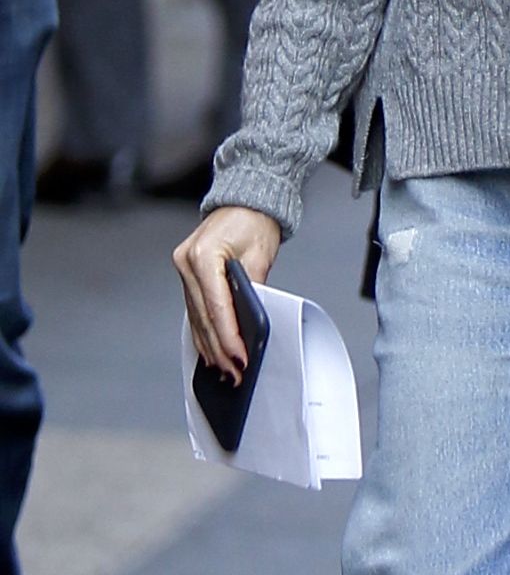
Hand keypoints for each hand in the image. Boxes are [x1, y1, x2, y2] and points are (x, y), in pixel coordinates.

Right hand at [174, 205, 281, 383]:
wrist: (244, 201)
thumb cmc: (254, 221)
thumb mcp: (260, 255)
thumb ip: (254, 290)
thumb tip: (252, 324)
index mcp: (203, 255)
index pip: (217, 306)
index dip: (229, 336)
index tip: (241, 358)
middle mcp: (186, 263)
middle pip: (204, 317)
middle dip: (220, 349)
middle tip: (235, 373)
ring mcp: (183, 269)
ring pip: (196, 318)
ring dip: (210, 346)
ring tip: (225, 370)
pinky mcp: (187, 275)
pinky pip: (195, 310)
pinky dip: (204, 332)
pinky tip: (211, 351)